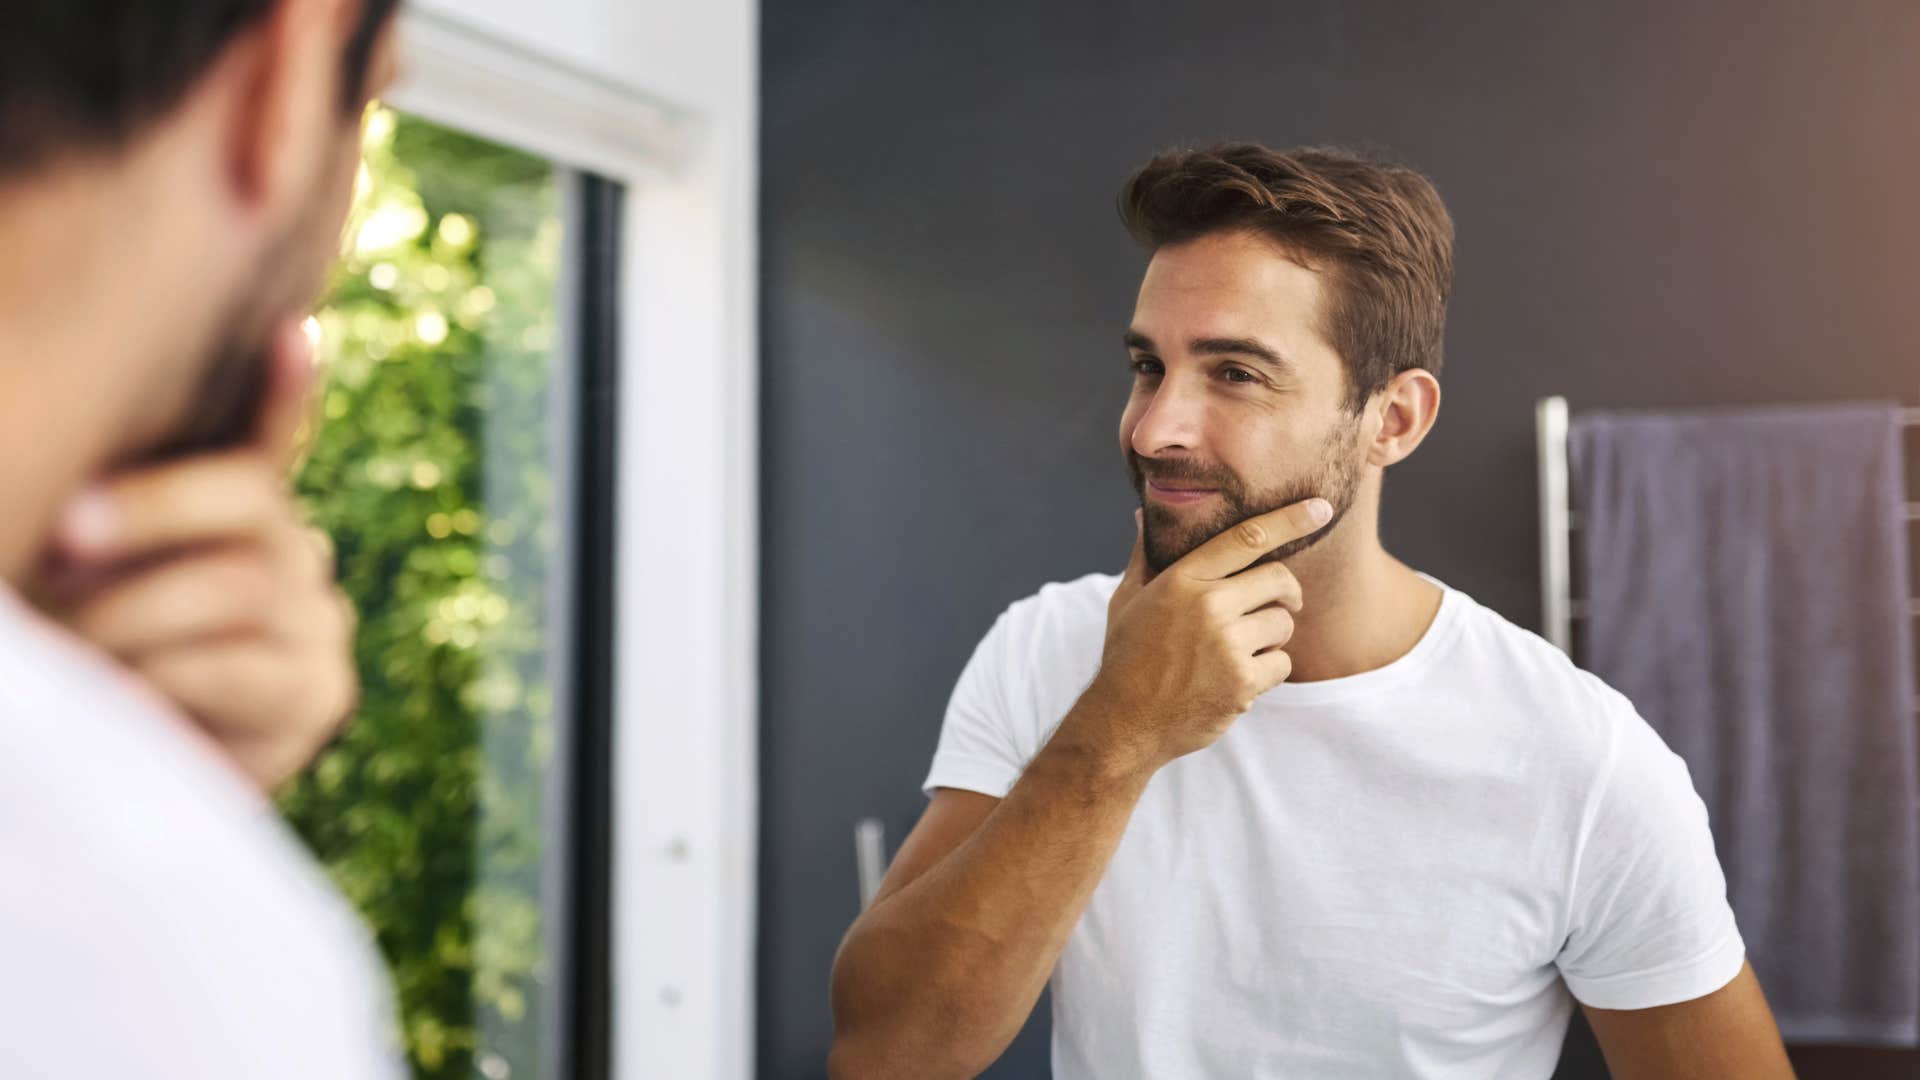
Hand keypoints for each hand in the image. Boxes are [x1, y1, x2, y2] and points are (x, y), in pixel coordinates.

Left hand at [34, 321, 357, 790]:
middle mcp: (289, 551)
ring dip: (133, 619)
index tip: (292, 334)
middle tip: (62, 540)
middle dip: (149, 510)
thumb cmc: (81, 675)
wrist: (124, 800)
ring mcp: (316, 619)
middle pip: (250, 498)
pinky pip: (246, 666)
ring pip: (240, 582)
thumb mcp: (80, 591)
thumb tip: (100, 479)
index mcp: (231, 516)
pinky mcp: (320, 692)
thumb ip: (96, 527)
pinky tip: (129, 698)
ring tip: (71, 657)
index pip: (268, 438)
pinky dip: (172, 681)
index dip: (285, 389)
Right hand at [1076, 497, 1331, 770]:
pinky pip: (1282, 663)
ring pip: (1283, 624)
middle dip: (1286, 592)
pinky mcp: (1242, 683)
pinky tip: (1237, 678)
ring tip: (1240, 650)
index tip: (1320, 507)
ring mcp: (1226, 645)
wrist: (1123, 723)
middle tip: (1282, 603)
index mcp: (1181, 580)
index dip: (1289, 520)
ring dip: (1272, 636)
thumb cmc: (1127, 658)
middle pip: (1279, 580)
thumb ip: (1144, 557)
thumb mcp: (1126, 601)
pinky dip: (1268, 671)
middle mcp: (1207, 607)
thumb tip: (1142, 516)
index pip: (1246, 538)